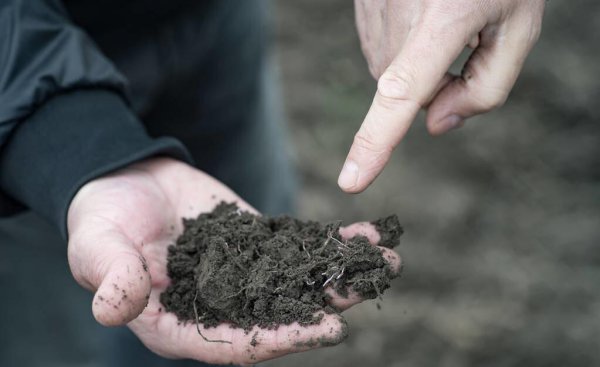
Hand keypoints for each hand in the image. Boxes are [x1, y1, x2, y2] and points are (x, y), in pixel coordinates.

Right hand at [67, 157, 400, 364]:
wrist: (124, 179)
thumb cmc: (102, 216)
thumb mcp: (97, 245)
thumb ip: (110, 275)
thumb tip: (113, 308)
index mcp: (179, 323)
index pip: (234, 343)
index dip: (280, 340)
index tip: (326, 331)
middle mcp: (218, 307)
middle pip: (279, 317)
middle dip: (326, 307)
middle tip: (369, 289)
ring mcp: (243, 276)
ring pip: (297, 284)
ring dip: (339, 275)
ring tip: (385, 262)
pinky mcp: (257, 246)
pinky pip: (297, 249)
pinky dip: (329, 244)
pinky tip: (365, 236)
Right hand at [339, 0, 544, 192]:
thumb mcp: (518, 26)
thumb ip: (488, 88)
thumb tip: (436, 125)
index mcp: (443, 18)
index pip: (401, 94)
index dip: (375, 141)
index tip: (350, 180)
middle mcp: (398, 14)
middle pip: (408, 93)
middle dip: (436, 85)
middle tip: (465, 43)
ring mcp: (372, 10)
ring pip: (389, 74)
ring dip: (417, 64)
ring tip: (443, 19)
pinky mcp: (361, 8)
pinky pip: (379, 51)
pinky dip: (401, 47)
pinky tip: (421, 14)